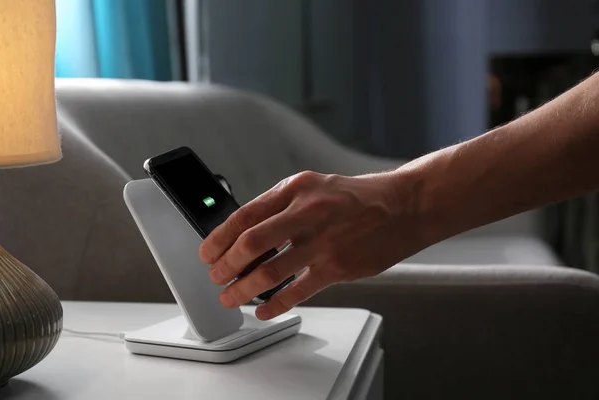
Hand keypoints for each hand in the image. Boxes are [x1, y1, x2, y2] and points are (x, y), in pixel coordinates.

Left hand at [199, 170, 425, 319]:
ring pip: (270, 273)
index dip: (218, 238)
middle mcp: (306, 213)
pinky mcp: (338, 267)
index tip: (207, 253)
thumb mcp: (313, 187)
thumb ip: (281, 207)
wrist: (403, 206)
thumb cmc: (356, 198)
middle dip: (226, 266)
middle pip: (250, 244)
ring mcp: (323, 242)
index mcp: (295, 190)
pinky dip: (275, 305)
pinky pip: (298, 292)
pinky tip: (265, 311)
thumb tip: (246, 235)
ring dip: (243, 290)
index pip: (244, 215)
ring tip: (231, 297)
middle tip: (216, 277)